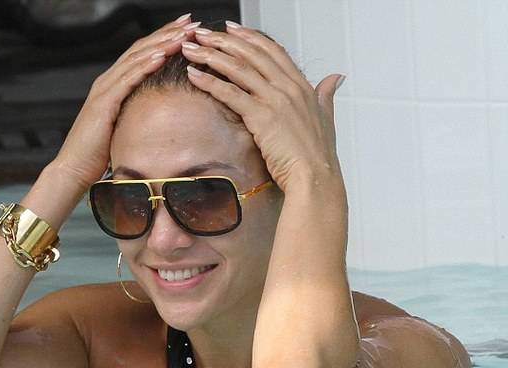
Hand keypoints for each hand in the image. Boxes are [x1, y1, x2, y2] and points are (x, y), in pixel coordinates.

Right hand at [51, 14, 198, 191]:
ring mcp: (104, 89)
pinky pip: (127, 80)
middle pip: (141, 49)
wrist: (75, 167)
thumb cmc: (99, 152)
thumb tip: (161, 112)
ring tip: (183, 34)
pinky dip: (145, 66)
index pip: (143, 54)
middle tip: (191, 21)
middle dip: (167, 33)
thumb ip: (137, 112)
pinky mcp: (104, 103)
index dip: (164, 38)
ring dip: (161, 44)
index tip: (187, 29)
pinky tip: (162, 56)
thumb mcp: (124, 126)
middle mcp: (108, 81)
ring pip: (136, 59)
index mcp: (114, 85)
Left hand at [180, 23, 344, 193]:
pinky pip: (231, 94)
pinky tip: (194, 75)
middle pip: (252, 54)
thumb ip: (327, 95)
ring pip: (239, 69)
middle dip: (224, 41)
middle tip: (202, 33)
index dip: (250, 37)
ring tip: (191, 48)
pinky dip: (210, 82)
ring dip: (211, 56)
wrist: (315, 177)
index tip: (231, 29)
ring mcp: (275, 101)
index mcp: (302, 86)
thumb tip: (336, 78)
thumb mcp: (327, 118)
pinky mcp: (261, 117)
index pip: (272, 51)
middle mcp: (288, 88)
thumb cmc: (318, 155)